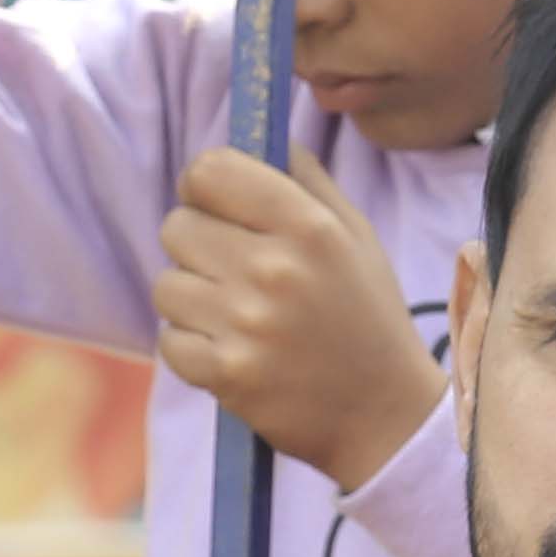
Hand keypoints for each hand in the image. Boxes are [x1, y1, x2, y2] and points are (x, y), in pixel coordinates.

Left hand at [157, 148, 443, 488]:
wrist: (387, 419)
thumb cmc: (368, 319)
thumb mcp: (356, 239)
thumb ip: (307, 183)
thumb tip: (259, 137)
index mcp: (308, 227)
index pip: (209, 171)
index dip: (203, 186)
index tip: (216, 207)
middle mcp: (274, 270)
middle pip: (177, 226)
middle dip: (198, 247)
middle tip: (233, 273)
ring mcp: (247, 325)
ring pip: (167, 285)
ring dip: (193, 301)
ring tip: (237, 319)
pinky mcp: (227, 374)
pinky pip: (169, 340)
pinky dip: (192, 348)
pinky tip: (232, 354)